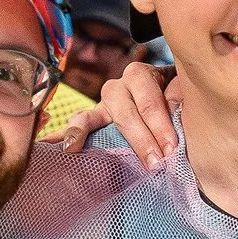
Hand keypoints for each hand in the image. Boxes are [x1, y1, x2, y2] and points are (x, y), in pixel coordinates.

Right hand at [58, 62, 181, 166]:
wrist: (181, 106)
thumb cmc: (185, 103)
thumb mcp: (189, 94)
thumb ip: (183, 95)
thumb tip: (174, 104)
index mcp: (144, 75)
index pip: (148, 95)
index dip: (160, 122)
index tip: (171, 148)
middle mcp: (120, 86)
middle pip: (121, 107)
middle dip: (138, 137)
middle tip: (154, 162)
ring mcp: (104, 104)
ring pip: (90, 113)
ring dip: (83, 131)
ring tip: (73, 147)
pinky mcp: (96, 121)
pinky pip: (77, 126)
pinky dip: (64, 135)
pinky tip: (48, 146)